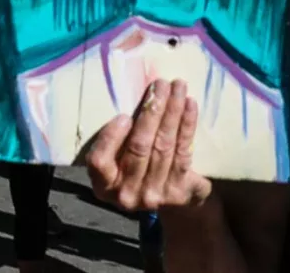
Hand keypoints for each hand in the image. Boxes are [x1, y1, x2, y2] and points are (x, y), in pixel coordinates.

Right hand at [80, 79, 210, 211]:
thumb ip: (113, 140)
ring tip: (177, 87)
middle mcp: (127, 195)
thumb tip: (126, 104)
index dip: (111, 138)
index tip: (123, 115)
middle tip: (160, 84)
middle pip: (139, 147)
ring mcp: (155, 195)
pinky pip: (184, 152)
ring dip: (172, 112)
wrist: (167, 205)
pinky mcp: (180, 192)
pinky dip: (187, 126)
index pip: (100, 161)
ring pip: (164, 146)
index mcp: (104, 185)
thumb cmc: (131, 169)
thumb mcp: (113, 161)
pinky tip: (190, 105)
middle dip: (151, 112)